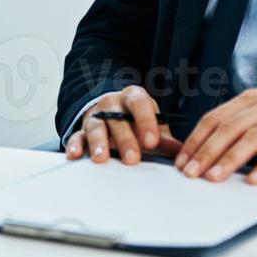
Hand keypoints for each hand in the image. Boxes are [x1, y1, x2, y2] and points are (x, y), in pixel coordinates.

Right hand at [64, 85, 181, 164]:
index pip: (140, 104)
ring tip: (102, 158)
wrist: (112, 113)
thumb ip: (164, 138)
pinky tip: (76, 155)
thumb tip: (180, 150)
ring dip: (99, 142)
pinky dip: (75, 146)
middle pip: (117, 119)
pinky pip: (77, 136)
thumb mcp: (152, 125)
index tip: (152, 142)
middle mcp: (112, 104)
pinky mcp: (82, 130)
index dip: (146, 122)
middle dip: (125, 139)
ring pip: (96, 127)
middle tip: (132, 159)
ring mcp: (96, 116)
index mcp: (133, 98)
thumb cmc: (136, 122)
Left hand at [174, 89, 256, 183]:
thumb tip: (208, 151)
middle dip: (206, 151)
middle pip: (228, 128)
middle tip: (191, 172)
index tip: (182, 159)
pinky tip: (253, 180)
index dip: (196, 139)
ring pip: (251, 138)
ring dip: (229, 160)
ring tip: (214, 178)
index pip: (215, 118)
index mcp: (251, 99)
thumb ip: (242, 126)